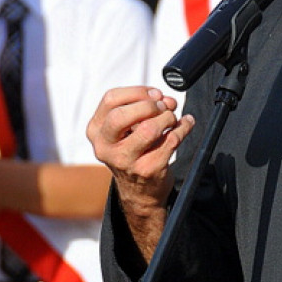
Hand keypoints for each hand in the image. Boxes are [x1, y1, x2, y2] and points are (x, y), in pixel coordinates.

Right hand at [86, 86, 193, 209]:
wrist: (140, 190)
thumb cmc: (133, 150)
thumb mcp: (125, 129)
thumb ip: (140, 109)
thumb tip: (164, 99)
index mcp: (96, 131)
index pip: (111, 99)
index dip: (138, 92)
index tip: (155, 94)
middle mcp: (105, 147)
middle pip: (122, 115)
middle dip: (149, 106)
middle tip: (164, 106)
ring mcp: (125, 161)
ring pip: (149, 129)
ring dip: (168, 118)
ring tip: (172, 118)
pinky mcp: (148, 170)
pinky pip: (171, 140)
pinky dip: (184, 128)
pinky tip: (186, 124)